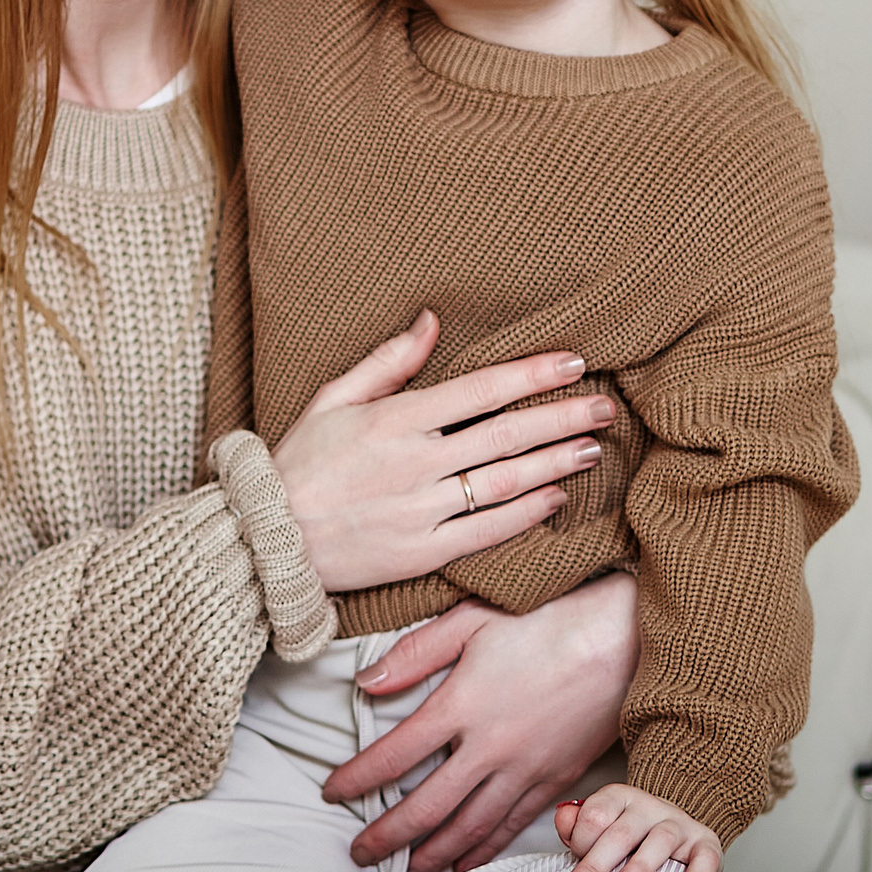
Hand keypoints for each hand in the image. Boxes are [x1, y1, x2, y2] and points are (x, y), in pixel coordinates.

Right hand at [268, 310, 613, 592]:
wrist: (266, 539)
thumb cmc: (299, 462)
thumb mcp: (334, 398)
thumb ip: (389, 361)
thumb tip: (432, 320)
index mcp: (395, 419)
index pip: (481, 389)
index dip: (532, 374)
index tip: (574, 362)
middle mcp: (414, 463)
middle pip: (505, 435)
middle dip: (562, 417)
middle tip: (605, 406)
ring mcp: (420, 510)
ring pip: (505, 482)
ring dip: (555, 463)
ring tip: (592, 448)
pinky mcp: (422, 552)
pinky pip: (486, 531)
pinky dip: (526, 514)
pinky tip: (556, 498)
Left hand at [321, 571, 639, 871]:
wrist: (624, 636)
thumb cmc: (549, 616)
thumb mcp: (473, 618)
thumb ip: (416, 653)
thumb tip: (367, 681)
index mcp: (462, 704)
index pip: (394, 755)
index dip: (357, 779)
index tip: (332, 792)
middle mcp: (490, 747)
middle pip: (427, 807)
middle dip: (387, 836)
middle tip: (359, 854)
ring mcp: (525, 769)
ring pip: (468, 829)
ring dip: (431, 856)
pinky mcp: (556, 780)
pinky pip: (511, 826)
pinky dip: (483, 852)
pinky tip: (464, 864)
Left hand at [554, 784, 721, 871]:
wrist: (678, 827)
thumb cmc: (633, 832)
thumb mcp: (604, 822)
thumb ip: (578, 823)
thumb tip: (564, 820)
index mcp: (620, 797)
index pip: (595, 815)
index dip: (581, 842)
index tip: (574, 864)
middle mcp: (650, 807)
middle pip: (621, 833)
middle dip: (596, 864)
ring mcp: (679, 824)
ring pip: (659, 842)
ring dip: (639, 869)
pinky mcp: (705, 843)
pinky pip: (702, 859)